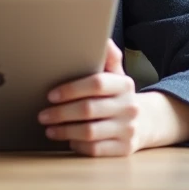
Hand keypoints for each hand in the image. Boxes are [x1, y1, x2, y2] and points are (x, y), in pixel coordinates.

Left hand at [38, 39, 141, 156]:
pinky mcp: (124, 149)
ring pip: (89, 132)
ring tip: (49, 129)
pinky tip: (67, 141)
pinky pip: (96, 150)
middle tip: (42, 115)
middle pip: (88, 109)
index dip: (71, 89)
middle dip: (60, 113)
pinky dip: (78, 145)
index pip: (96, 83)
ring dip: (64, 131)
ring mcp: (128, 130)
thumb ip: (108, 57)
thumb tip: (102, 39)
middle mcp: (129, 107)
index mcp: (125, 84)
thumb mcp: (116, 75)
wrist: (146, 123)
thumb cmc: (119, 96)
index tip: (51, 95)